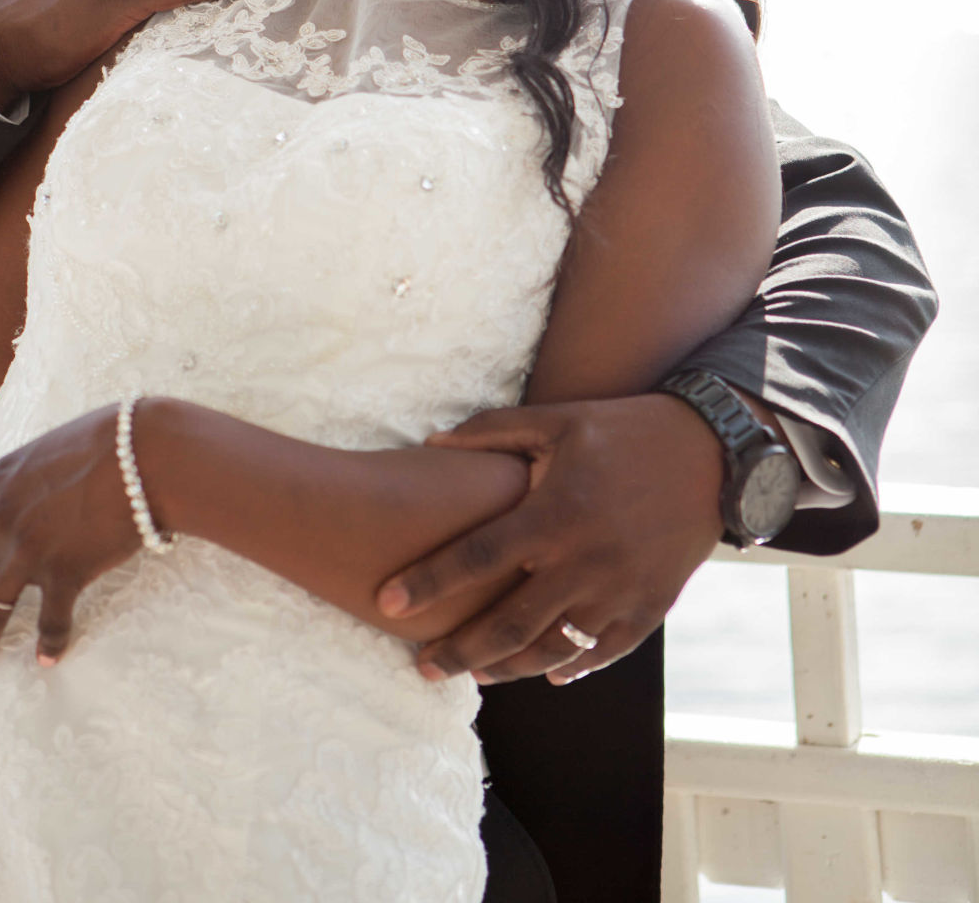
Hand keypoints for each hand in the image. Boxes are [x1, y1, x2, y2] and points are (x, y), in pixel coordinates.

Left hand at [0, 406, 136, 669]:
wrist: (143, 455)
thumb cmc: (107, 439)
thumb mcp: (47, 448)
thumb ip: (26, 478)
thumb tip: (29, 492)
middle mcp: (2, 521)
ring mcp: (30, 550)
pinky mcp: (65, 574)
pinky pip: (50, 619)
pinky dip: (49, 642)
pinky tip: (47, 659)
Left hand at [376, 394, 723, 685]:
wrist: (710, 453)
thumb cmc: (622, 431)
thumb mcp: (556, 421)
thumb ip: (491, 433)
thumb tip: (430, 443)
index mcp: (552, 513)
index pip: (475, 557)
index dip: (427, 581)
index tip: (386, 601)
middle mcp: (582, 561)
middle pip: (506, 623)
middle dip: (458, 651)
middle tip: (422, 666)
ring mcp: (617, 592)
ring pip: (549, 649)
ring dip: (506, 668)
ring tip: (474, 675)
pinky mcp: (648, 609)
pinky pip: (599, 653)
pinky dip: (569, 666)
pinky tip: (544, 671)